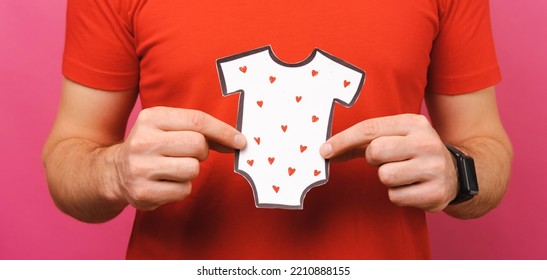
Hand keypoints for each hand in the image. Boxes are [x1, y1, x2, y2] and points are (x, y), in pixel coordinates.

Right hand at [112, 107, 245, 210]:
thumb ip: (198, 128)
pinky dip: (181, 188)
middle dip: (202, 152)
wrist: (113, 172)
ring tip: (173, 169)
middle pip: (198, 145)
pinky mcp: (144, 193)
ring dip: (191, 171)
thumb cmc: (150, 146)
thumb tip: (236, 141)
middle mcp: (143, 141)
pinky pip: (184, 190)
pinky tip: (166, 182)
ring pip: (193, 169)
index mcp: (151, 118)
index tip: (240, 141)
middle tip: (188, 154)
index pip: (197, 121)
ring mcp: (141, 168)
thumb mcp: (166, 126)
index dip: (224, 131)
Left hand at [320, 114, 457, 211]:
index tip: (324, 150)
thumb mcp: (395, 137)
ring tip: (402, 173)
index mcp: (414, 123)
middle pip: (375, 151)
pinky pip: (396, 196)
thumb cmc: (413, 153)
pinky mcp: (436, 192)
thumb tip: (326, 151)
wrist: (455, 174)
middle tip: (385, 160)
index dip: (342, 140)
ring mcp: (434, 168)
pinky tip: (411, 187)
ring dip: (386, 179)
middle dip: (373, 160)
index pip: (369, 129)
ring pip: (385, 176)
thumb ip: (362, 141)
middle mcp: (426, 142)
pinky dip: (398, 194)